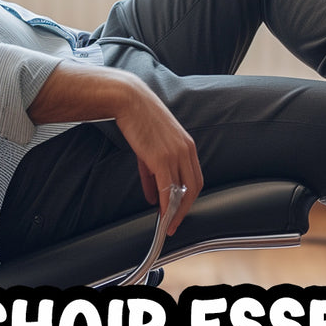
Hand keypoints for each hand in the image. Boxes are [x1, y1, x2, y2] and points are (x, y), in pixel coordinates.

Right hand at [112, 80, 201, 235]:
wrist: (130, 101)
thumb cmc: (139, 119)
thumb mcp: (150, 148)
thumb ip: (152, 174)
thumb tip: (153, 196)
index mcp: (188, 146)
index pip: (196, 178)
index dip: (189, 198)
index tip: (180, 210)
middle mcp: (186, 151)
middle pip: (194, 188)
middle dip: (185, 209)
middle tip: (175, 224)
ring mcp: (175, 154)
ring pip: (182, 191)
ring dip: (175, 212)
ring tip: (168, 224)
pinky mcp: (161, 158)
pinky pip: (167, 188)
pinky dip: (166, 204)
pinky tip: (162, 214)